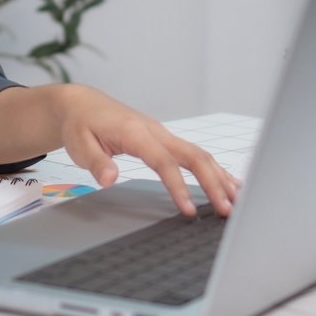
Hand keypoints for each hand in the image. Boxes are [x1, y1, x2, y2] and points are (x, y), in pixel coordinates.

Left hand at [56, 87, 238, 216]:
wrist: (82, 104)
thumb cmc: (81, 125)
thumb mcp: (79, 144)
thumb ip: (95, 162)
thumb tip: (109, 179)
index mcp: (136, 132)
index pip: (164, 162)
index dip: (178, 186)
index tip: (189, 210)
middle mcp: (155, 131)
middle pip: (193, 156)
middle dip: (213, 183)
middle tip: (227, 210)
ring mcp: (163, 134)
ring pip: (199, 154)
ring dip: (220, 176)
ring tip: (237, 200)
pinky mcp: (164, 139)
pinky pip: (194, 154)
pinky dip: (213, 168)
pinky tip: (229, 182)